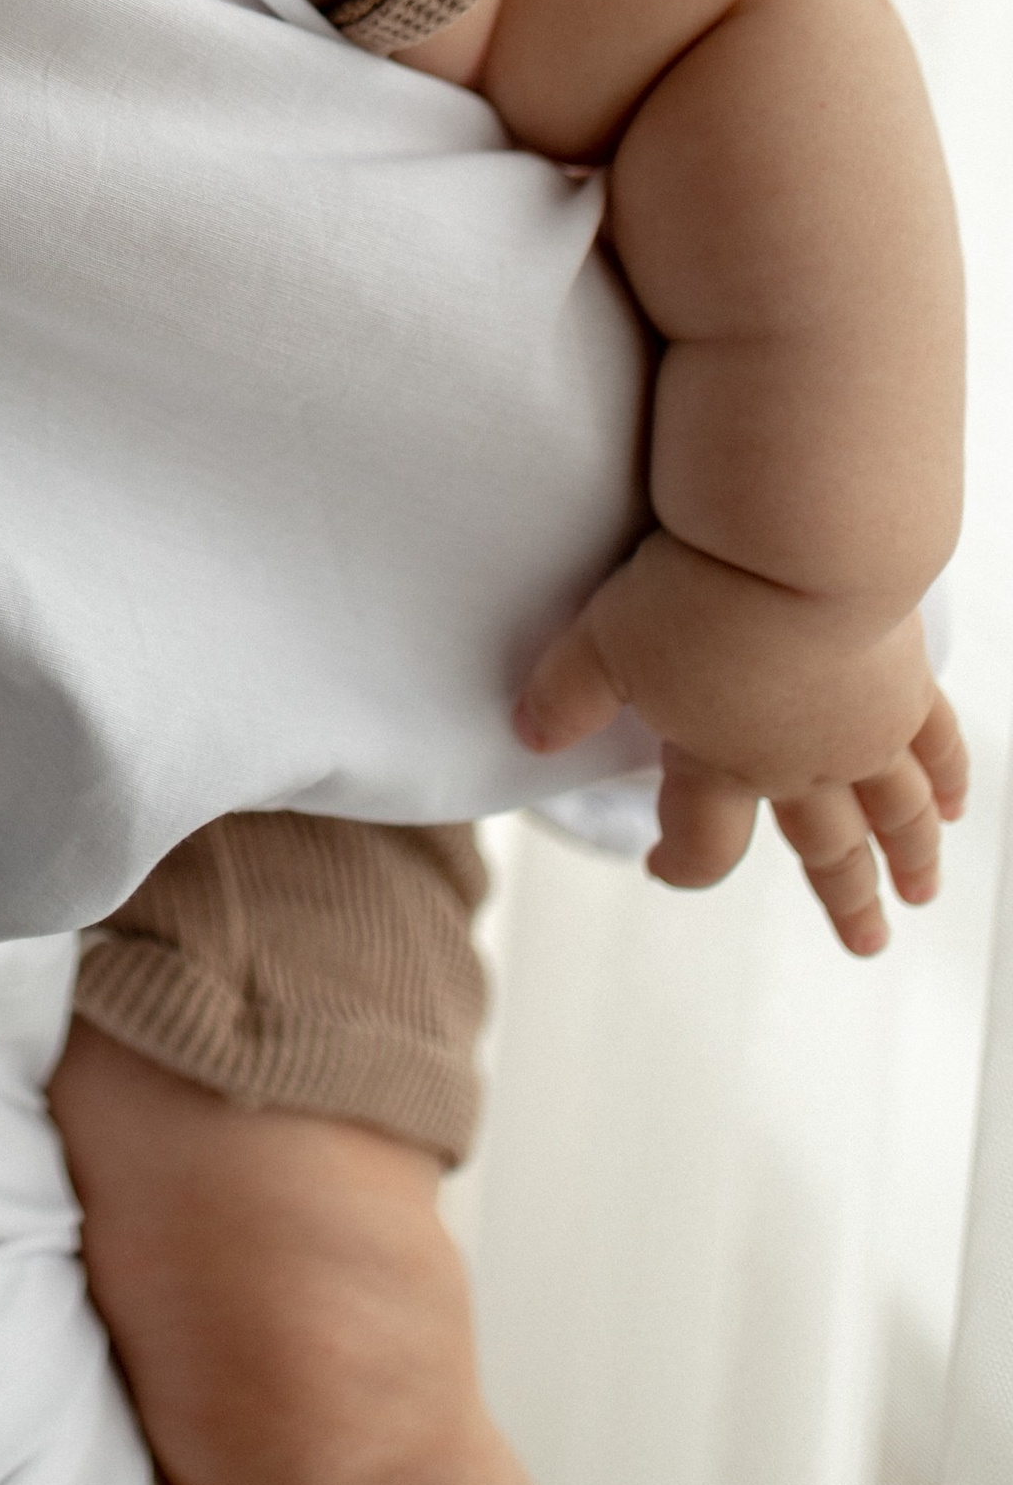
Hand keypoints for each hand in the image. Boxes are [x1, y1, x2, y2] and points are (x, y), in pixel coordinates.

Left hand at [516, 531, 968, 952]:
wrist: (802, 541)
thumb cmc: (697, 593)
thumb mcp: (602, 641)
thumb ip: (564, 694)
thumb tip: (527, 732)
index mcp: (724, 764)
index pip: (703, 841)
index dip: (681, 863)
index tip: (662, 868)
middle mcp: (804, 763)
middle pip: (827, 848)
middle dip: (843, 898)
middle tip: (867, 942)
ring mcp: (866, 727)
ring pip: (898, 810)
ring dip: (911, 855)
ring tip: (922, 893)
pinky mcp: (907, 679)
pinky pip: (937, 741)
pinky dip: (950, 776)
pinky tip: (957, 803)